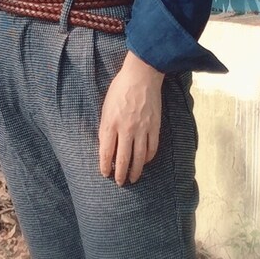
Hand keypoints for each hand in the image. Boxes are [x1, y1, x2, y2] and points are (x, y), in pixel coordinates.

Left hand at [98, 50, 164, 185]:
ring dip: (135, 171)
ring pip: (139, 157)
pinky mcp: (154, 126)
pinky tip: (144, 161)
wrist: (142, 76)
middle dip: (120, 174)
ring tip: (133, 179)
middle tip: (120, 183)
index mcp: (110, 124)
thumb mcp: (106, 107)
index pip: (106, 152)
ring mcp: (142, 129)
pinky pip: (152, 148)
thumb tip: (107, 146)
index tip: (105, 174)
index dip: (105, 166)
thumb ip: (106, 127)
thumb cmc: (120, 89)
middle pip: (122, 159)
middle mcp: (126, 129)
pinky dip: (148, 158)